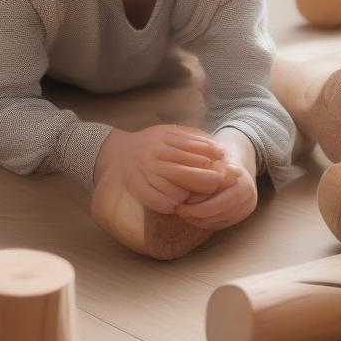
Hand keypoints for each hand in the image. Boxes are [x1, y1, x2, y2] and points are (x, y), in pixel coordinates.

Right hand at [94, 124, 238, 214]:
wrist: (118, 152)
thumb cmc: (153, 143)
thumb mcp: (171, 132)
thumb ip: (194, 138)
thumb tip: (220, 151)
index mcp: (163, 138)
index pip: (191, 148)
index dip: (208, 156)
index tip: (221, 163)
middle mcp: (153, 153)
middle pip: (182, 169)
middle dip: (203, 179)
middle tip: (216, 184)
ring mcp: (143, 169)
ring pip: (168, 185)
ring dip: (185, 194)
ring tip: (198, 198)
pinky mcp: (134, 183)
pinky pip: (149, 196)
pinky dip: (162, 203)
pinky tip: (174, 207)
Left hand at [173, 160, 257, 230]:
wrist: (237, 162)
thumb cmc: (219, 157)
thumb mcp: (211, 158)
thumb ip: (202, 171)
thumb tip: (184, 180)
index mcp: (242, 184)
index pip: (217, 202)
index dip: (196, 206)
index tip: (178, 203)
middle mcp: (248, 197)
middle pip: (218, 214)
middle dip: (195, 215)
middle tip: (178, 210)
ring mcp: (246, 207)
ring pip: (219, 222)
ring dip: (198, 220)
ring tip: (182, 212)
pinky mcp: (242, 215)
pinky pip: (221, 224)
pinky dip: (205, 222)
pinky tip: (191, 216)